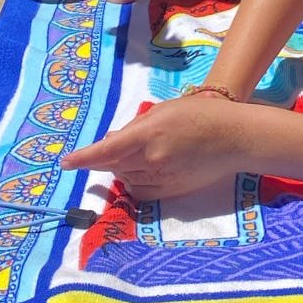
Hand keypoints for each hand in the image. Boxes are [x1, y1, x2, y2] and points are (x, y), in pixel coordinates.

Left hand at [61, 93, 238, 201]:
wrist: (235, 138)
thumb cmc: (202, 114)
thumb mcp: (165, 110)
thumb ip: (136, 126)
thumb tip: (112, 140)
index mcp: (150, 134)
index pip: (108, 150)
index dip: (84, 157)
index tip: (66, 163)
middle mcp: (152, 159)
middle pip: (113, 165)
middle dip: (102, 159)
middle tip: (106, 149)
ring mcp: (161, 178)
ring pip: (124, 178)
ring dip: (119, 168)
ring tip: (135, 153)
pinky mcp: (170, 192)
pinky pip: (140, 191)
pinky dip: (132, 183)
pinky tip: (139, 171)